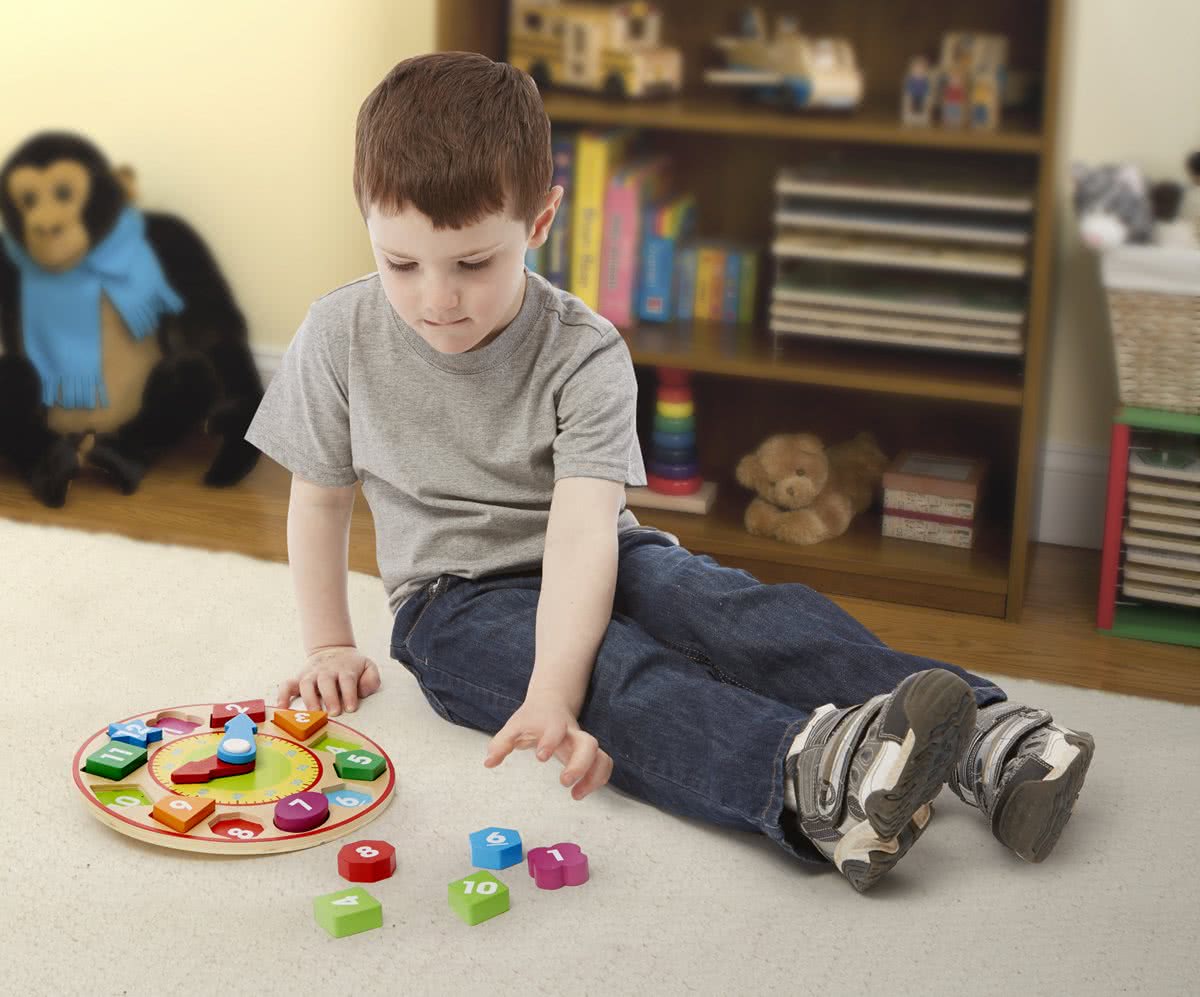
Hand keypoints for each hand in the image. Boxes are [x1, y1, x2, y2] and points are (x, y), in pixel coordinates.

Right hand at [276, 645, 381, 716]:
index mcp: (344, 669)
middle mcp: (326, 671)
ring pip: (307, 684)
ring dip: (309, 699)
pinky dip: (282, 695)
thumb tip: (363, 691)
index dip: (349, 694)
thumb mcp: (367, 666)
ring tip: (313, 713)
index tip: (351, 708)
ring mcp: (311, 674)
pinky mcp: (299, 678)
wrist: (334, 650)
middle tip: (333, 713)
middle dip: (330, 697)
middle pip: (326, 682)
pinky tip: (281, 707)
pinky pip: (287, 684)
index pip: (347, 680)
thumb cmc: (352, 666)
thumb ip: (371, 678)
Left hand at [483, 689, 612, 799]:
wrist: (552, 702)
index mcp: (553, 724)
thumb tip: (488, 763)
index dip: (550, 741)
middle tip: (563, 782)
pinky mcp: (590, 753)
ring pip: (601, 756)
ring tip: (576, 795)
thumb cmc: (531, 719)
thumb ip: (501, 743)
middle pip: (589, 743)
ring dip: (593, 776)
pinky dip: (599, 779)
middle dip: (580, 764)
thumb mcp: (513, 727)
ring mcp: (584, 743)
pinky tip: (581, 792)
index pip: (556, 729)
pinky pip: (604, 764)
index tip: (541, 757)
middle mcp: (573, 733)